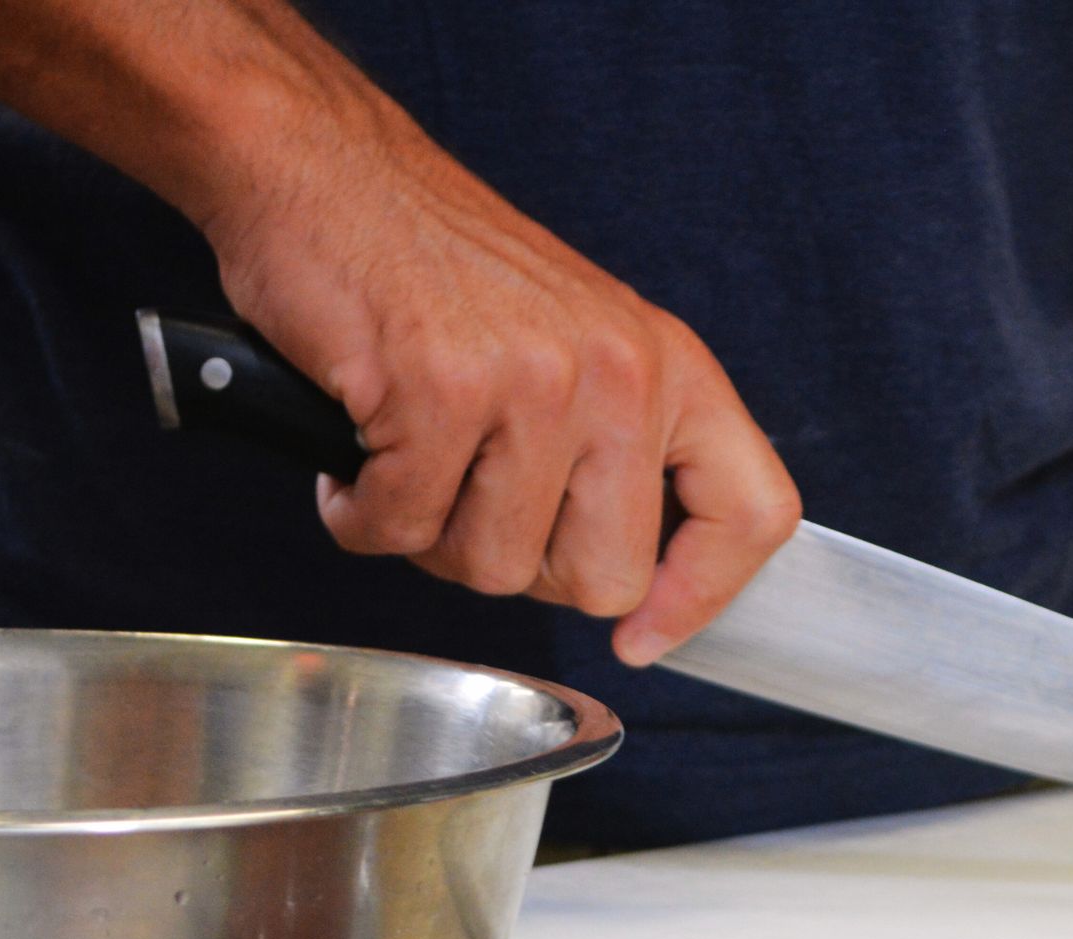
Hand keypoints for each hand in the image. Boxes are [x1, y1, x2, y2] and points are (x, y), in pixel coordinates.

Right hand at [198, 94, 799, 660]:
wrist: (322, 167)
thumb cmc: (436, 269)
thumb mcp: (576, 341)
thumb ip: (620, 449)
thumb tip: (637, 588)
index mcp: (669, 367)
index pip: (750, 511)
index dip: (702, 597)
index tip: (646, 637)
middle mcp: (620, 374)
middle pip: (604, 579)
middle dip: (522, 567)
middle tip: (471, 503)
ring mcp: (534, 382)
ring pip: (495, 566)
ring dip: (429, 536)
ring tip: (408, 457)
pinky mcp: (439, 390)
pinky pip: (403, 529)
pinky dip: (360, 515)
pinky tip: (355, 455)